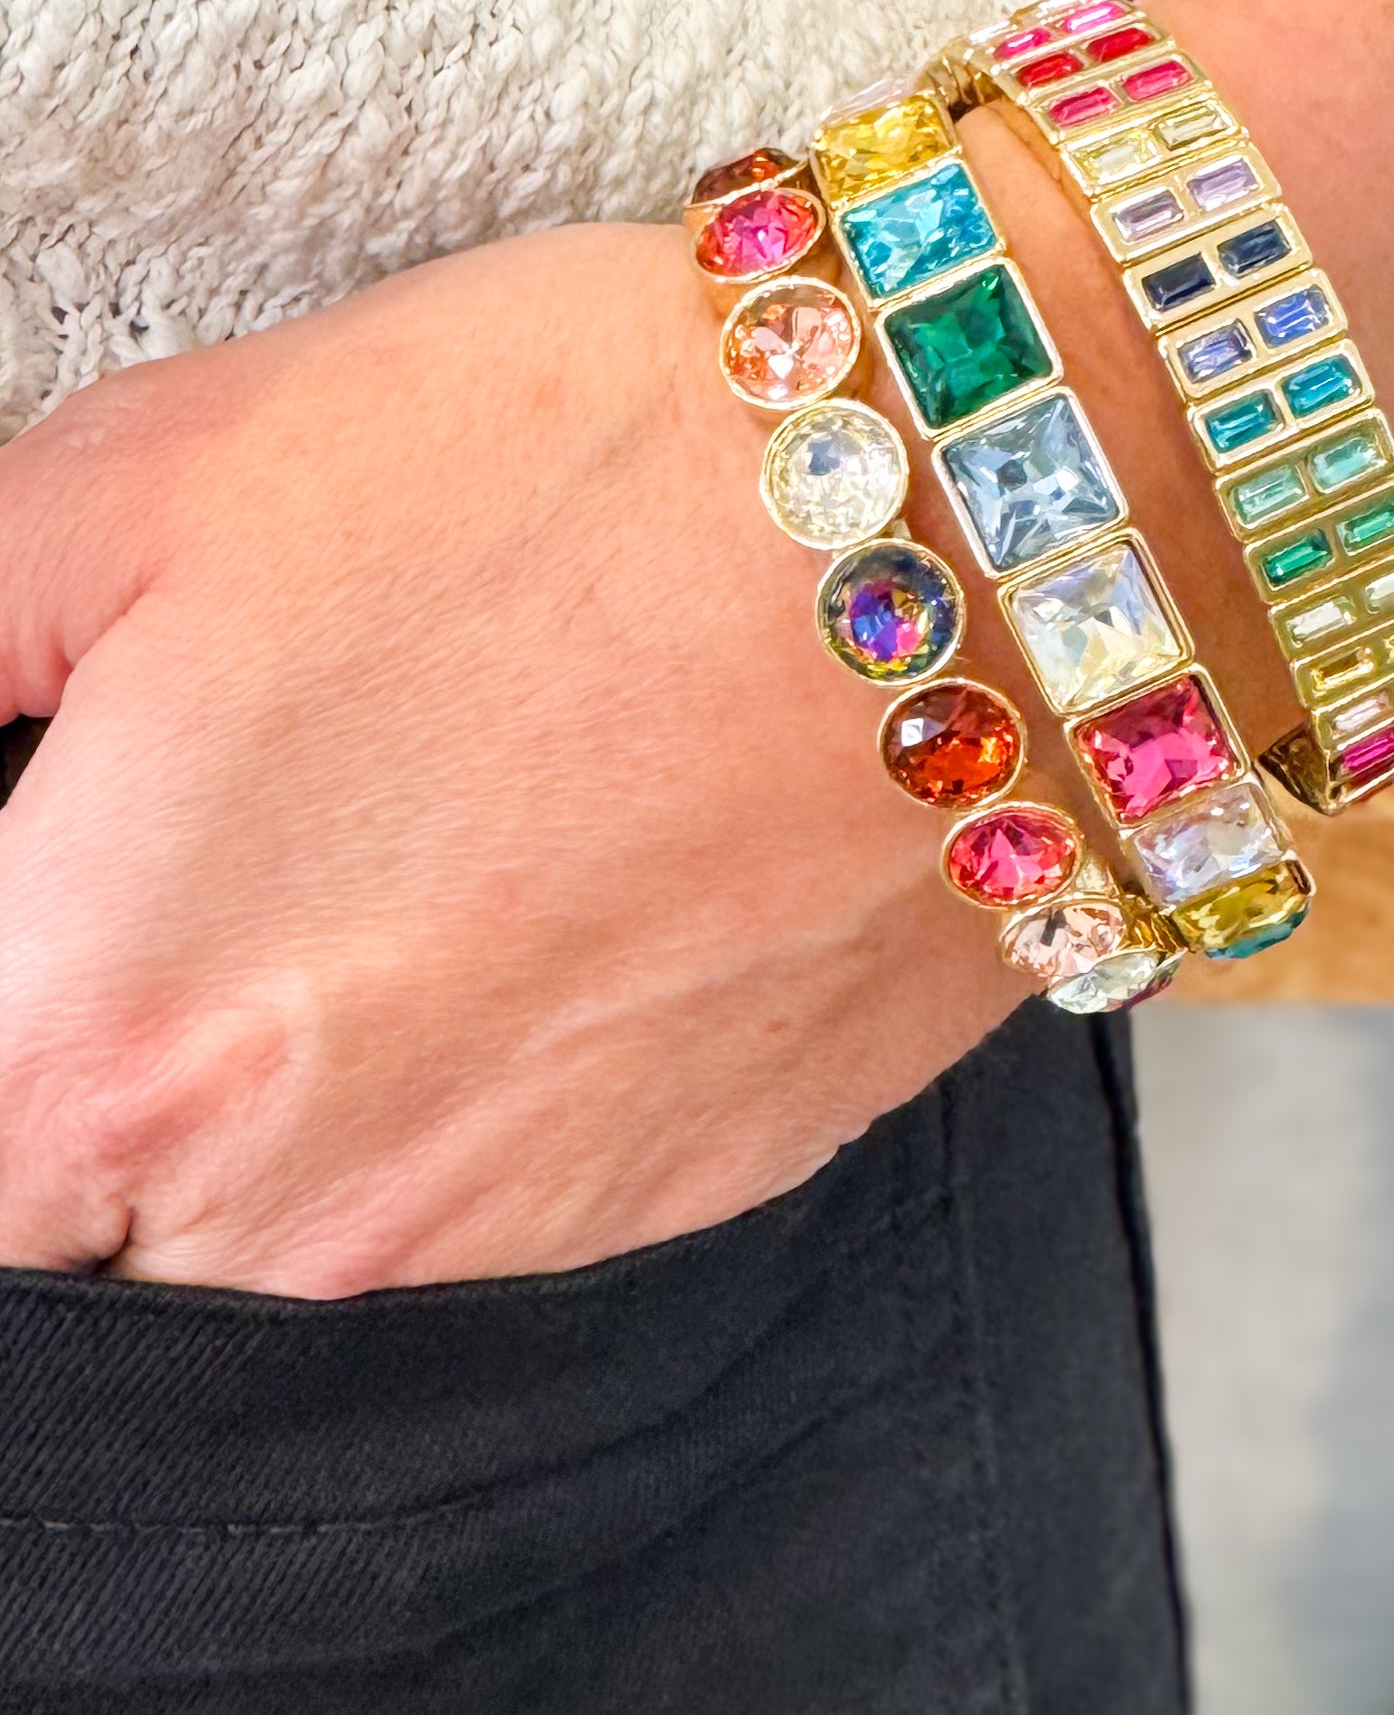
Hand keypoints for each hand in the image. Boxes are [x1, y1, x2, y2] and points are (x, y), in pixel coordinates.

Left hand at [0, 224, 1031, 1293]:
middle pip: (73, 1225)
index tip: (54, 899)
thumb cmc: (573, 466)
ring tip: (389, 861)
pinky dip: (455, 1101)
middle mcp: (276, 1211)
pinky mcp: (659, 1210)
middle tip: (207, 865)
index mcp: (97, 1033)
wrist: (980, 519)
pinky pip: (468, 1221)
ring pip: (267, 1248)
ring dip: (274, 1103)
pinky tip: (532, 901)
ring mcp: (486, 1238)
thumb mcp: (162, 467)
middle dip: (100, 1067)